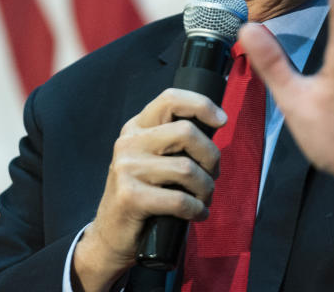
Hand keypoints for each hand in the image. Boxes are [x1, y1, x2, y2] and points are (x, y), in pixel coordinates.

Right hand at [72, 88, 225, 290]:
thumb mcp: (153, 159)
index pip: (170, 99)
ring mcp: (126, 168)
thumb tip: (215, 125)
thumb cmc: (145, 194)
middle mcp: (129, 142)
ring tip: (204, 198)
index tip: (221, 120)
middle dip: (211, 156)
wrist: (111, 234)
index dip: (201, 105)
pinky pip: (179, 199)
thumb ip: (175, 140)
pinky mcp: (130, 196)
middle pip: (186, 131)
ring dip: (206, 188)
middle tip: (213, 174)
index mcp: (136, 127)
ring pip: (187, 168)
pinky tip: (197, 214)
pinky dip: (196, 209)